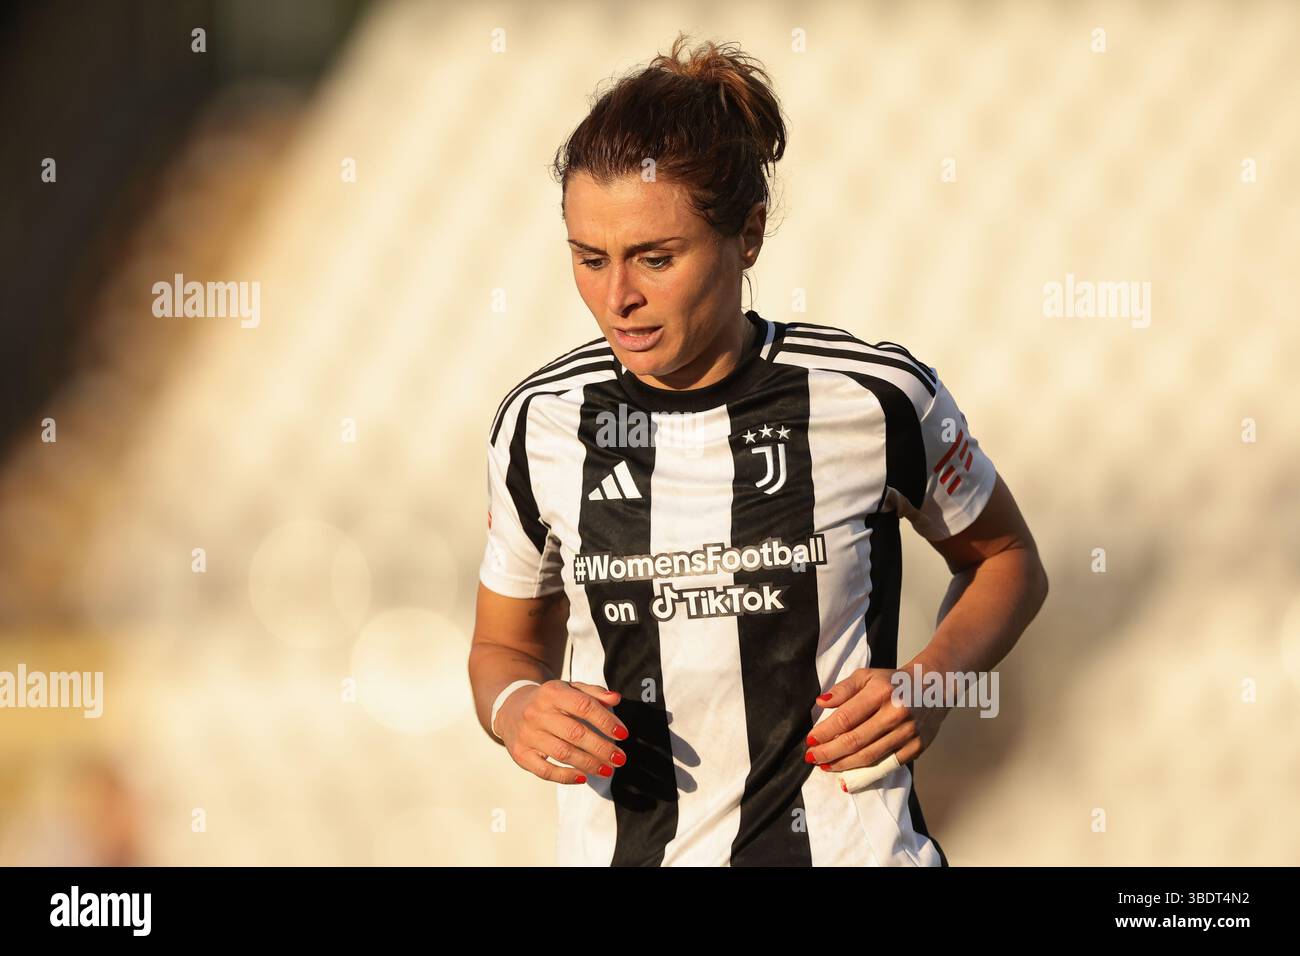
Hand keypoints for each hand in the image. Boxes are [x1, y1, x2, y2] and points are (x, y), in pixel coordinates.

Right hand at [497, 679, 629, 784]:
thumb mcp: (568, 689)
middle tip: (620, 758)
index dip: (606, 721)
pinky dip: (566, 777)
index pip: (584, 706)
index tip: (623, 734)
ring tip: (607, 769)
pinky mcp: (521, 755)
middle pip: (575, 733)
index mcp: (552, 693)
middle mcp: (537, 713)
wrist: (510, 709)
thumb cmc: (548, 701)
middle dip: (602, 748)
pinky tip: (583, 778)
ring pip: (563, 753)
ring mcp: (528, 735)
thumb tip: (616, 698)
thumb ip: (593, 693)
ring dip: (589, 764)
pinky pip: (545, 771)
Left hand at [804, 665, 950, 772]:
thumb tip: (821, 703)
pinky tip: (850, 777)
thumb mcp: (867, 676)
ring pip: (869, 756)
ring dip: (843, 764)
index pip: (846, 718)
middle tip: (812, 758)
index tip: (810, 740)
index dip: (825, 732)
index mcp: (881, 692)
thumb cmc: (893, 682)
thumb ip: (843, 689)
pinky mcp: (917, 747)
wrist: (932, 687)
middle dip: (829, 752)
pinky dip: (867, 774)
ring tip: (825, 766)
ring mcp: (908, 732)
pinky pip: (887, 765)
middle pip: (855, 740)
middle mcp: (896, 713)